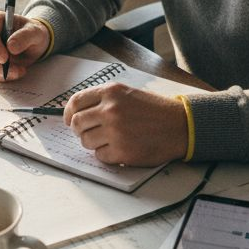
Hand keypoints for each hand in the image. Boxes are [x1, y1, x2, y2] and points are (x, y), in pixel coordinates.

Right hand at [0, 12, 49, 81]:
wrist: (32, 44)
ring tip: (20, 71)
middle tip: (17, 70)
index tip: (5, 59)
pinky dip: (2, 76)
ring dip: (2, 73)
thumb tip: (11, 47)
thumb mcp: (36, 32)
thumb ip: (25, 36)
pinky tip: (14, 72)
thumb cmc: (33, 33)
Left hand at [62, 83, 187, 166]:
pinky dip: (107, 155)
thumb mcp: (128, 93)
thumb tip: (77, 112)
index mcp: (111, 92)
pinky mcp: (122, 151)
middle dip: (80, 130)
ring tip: (110, 140)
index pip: (75, 102)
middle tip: (90, 132)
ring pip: (86, 141)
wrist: (180, 125)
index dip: (68, 113)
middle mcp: (111, 110)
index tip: (69, 120)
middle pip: (77, 123)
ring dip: (94, 143)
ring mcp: (116, 131)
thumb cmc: (155, 110)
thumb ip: (104, 100)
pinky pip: (100, 156)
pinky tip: (120, 148)